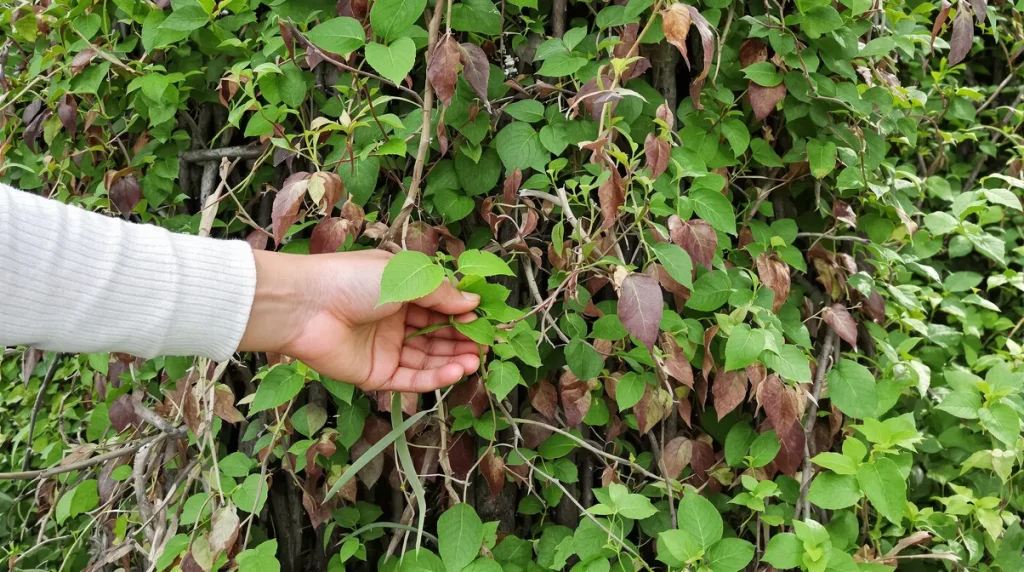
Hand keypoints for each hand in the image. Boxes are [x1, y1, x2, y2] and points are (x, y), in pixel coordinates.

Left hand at [239, 249, 483, 391]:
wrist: (304, 305)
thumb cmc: (351, 280)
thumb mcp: (404, 278)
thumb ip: (440, 294)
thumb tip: (472, 303)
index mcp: (399, 292)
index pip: (439, 306)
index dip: (462, 314)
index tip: (486, 320)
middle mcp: (394, 320)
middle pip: (436, 335)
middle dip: (462, 340)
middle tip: (486, 345)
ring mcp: (385, 349)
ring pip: (427, 359)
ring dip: (453, 360)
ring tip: (475, 360)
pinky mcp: (375, 374)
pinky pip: (410, 379)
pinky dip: (434, 377)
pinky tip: (456, 371)